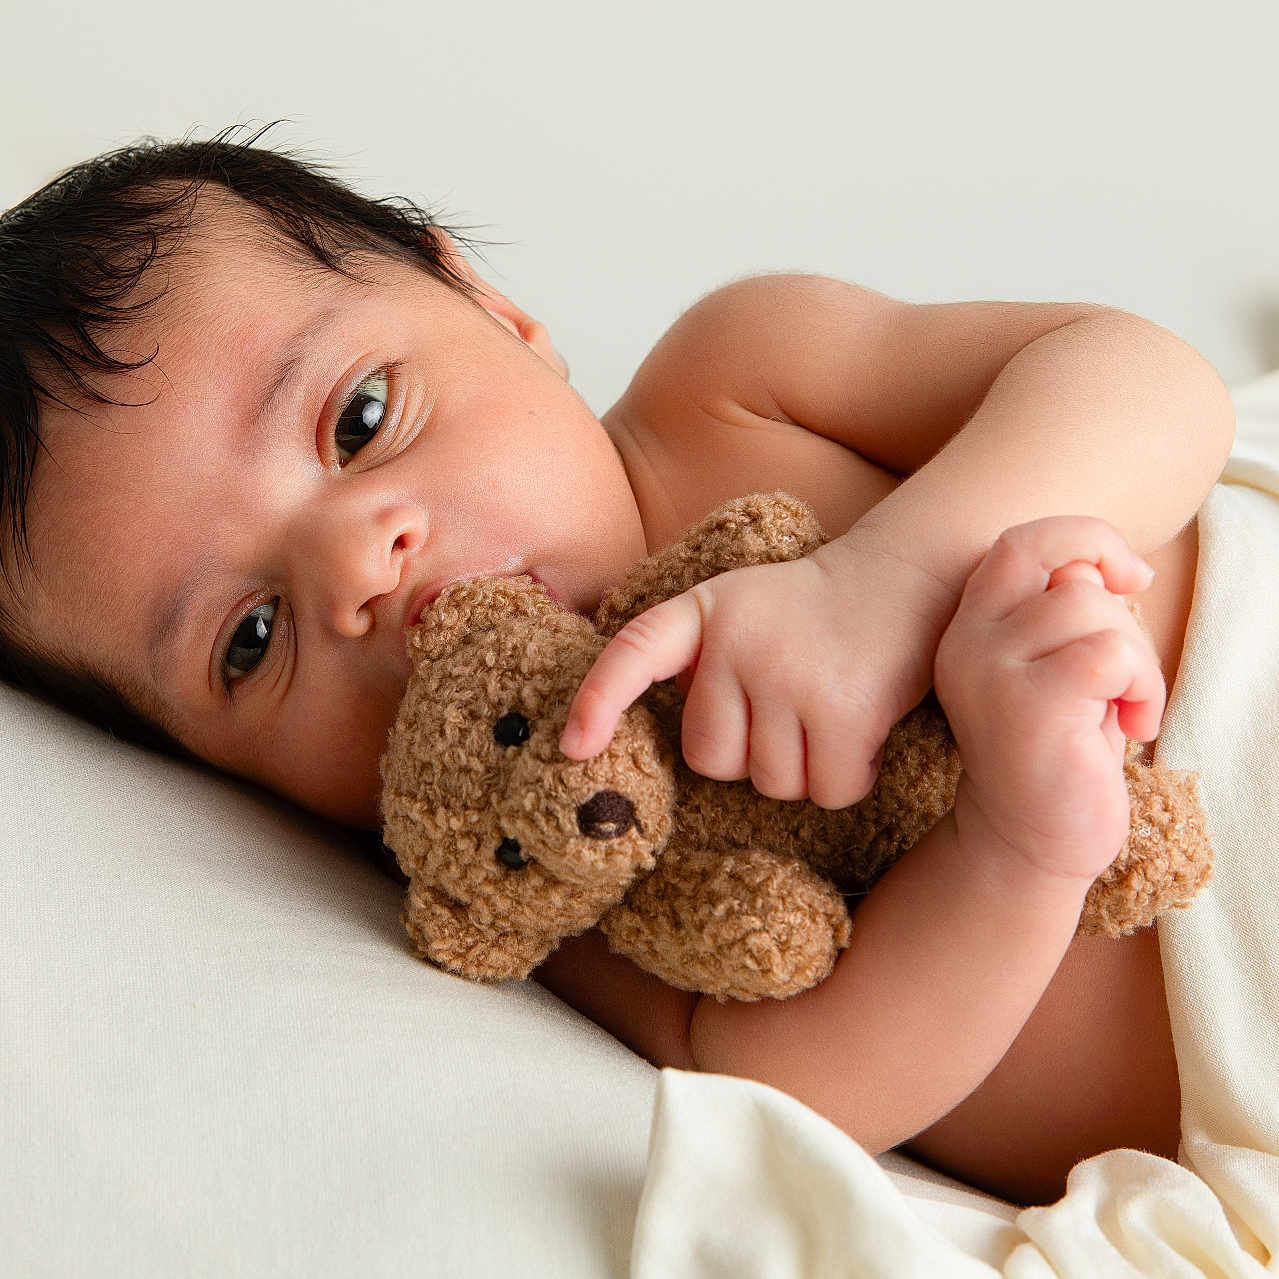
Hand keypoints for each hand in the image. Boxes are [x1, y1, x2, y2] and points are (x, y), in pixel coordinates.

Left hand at [558, 532, 957, 808]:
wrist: (911, 575)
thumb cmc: (819, 610)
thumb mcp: (746, 608)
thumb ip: (704, 659)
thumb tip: (689, 746)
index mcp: (706, 610)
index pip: (635, 652)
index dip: (598, 701)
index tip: (574, 749)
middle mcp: (738, 640)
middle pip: (711, 758)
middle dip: (753, 754)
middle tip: (796, 707)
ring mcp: (790, 675)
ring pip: (771, 783)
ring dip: (806, 768)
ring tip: (834, 709)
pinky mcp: (845, 711)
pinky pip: (826, 792)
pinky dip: (850, 778)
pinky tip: (866, 730)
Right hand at [933, 516, 1163, 881]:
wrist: (1029, 843)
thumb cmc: (1057, 753)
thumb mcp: (1056, 665)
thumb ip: (1063, 609)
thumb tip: (1096, 565)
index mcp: (969, 627)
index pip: (1023, 542)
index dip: (1085, 540)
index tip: (1126, 578)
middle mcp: (966, 643)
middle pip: (1068, 575)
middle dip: (1122, 621)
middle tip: (1125, 681)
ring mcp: (990, 674)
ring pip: (1092, 610)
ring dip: (1136, 660)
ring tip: (1127, 707)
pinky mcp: (1027, 709)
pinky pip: (1109, 655)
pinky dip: (1140, 687)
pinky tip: (1132, 725)